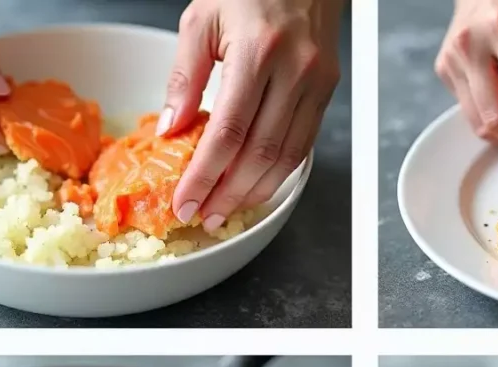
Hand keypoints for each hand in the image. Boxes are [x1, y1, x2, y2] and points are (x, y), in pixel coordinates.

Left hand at [164, 0, 341, 232]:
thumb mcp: (200, 19)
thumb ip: (184, 76)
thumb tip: (171, 130)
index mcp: (258, 52)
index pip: (229, 132)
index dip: (206, 175)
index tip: (185, 201)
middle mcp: (294, 72)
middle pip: (260, 154)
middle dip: (229, 194)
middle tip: (203, 216)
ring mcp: (316, 84)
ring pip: (287, 158)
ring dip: (254, 192)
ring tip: (226, 210)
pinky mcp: (327, 91)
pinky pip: (303, 145)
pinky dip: (277, 174)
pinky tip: (254, 186)